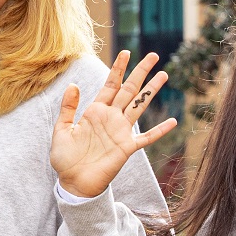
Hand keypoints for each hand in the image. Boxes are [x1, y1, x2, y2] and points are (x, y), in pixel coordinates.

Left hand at [50, 51, 177, 200]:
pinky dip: (160, 130)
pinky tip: (173, 122)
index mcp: (95, 111)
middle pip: (129, 89)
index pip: (110, 85)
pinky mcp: (127, 148)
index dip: (118, 69)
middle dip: (140, 72)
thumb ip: (67, 108)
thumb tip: (73, 84)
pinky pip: (146, 138)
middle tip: (153, 55)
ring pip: (139, 106)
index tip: (125, 52)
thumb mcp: (62, 129)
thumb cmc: (65, 158)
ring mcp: (121, 132)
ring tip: (163, 75)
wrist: (73, 182)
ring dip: (151, 91)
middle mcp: (111, 118)